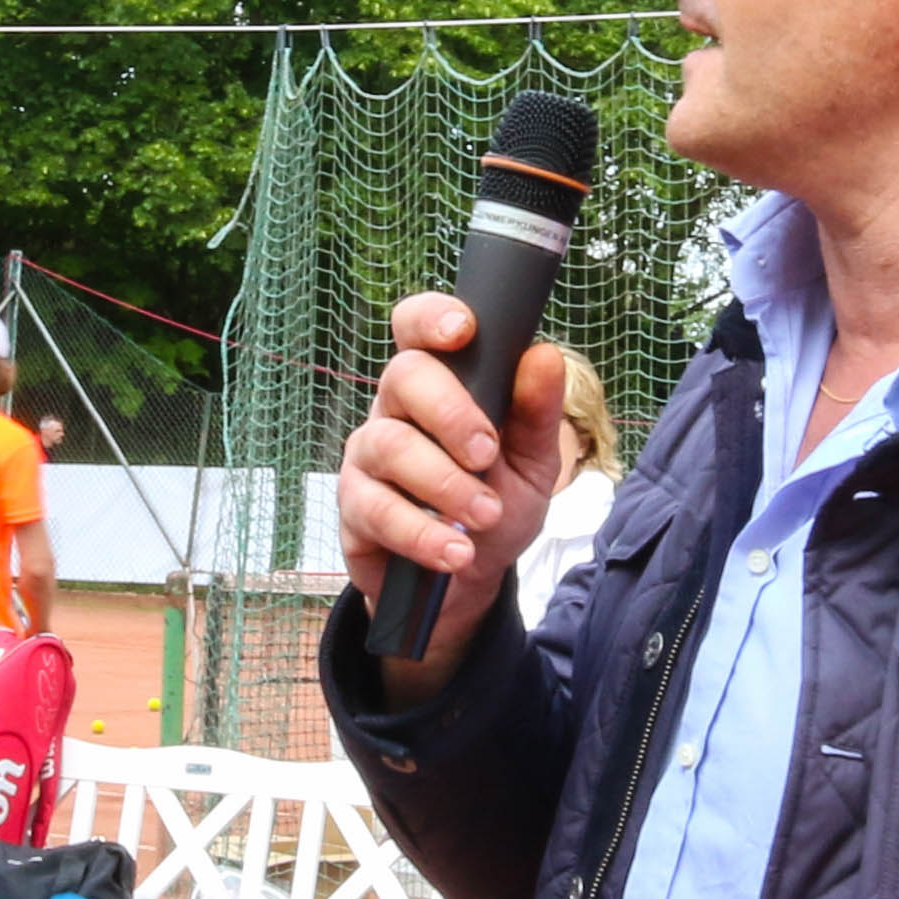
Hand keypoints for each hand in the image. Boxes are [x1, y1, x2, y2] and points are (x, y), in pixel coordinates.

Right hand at [335, 295, 569, 681]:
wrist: (468, 581)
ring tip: (484, 516)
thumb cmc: (495, 504)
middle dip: (451, 413)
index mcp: (439, 384)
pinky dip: (423, 534)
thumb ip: (536, 413)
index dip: (431, 317)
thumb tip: (543, 355)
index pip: (416, 327)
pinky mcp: (355, 508)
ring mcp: (368, 457)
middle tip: (488, 455)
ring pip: (390, 444)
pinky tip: (456, 552)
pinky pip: (378, 509)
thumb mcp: (532, 464)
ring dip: (445, 483)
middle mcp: (395, 409)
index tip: (463, 330)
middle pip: (403, 376)